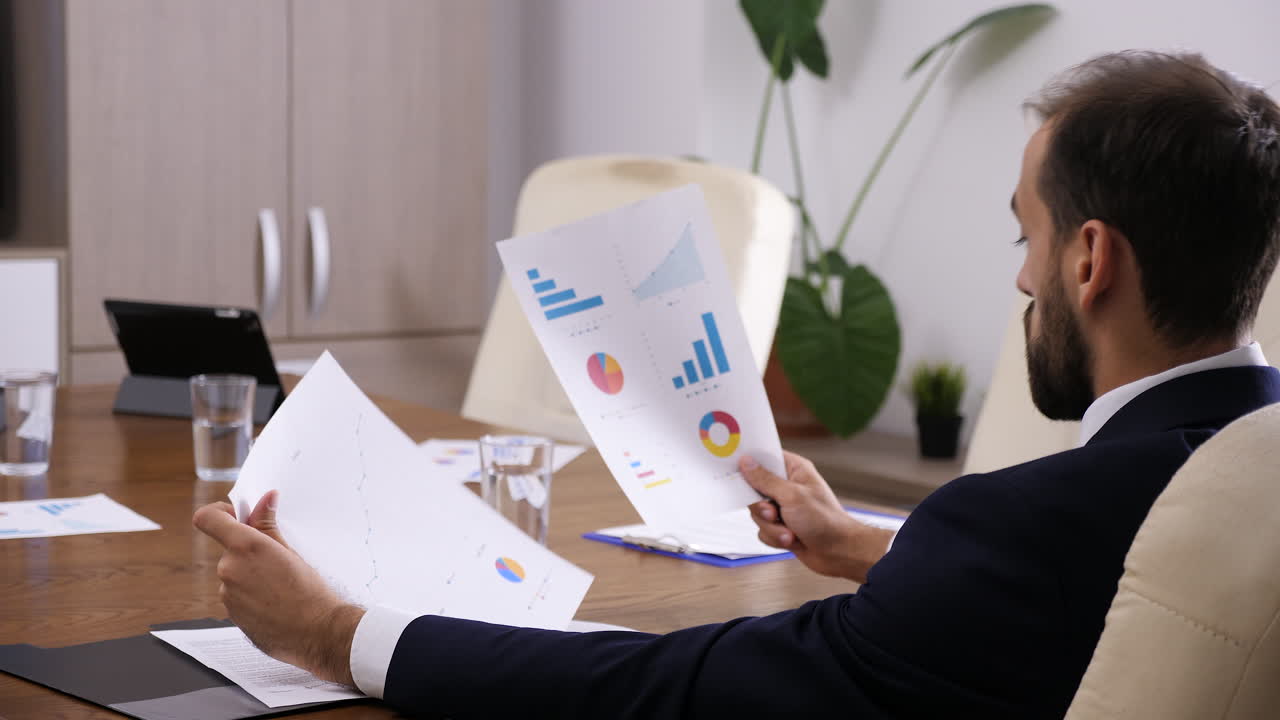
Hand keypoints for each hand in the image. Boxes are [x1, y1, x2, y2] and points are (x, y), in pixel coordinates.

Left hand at [192, 491, 363, 685]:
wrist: (317, 633)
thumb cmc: (310, 593)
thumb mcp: (291, 552)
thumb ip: (268, 525)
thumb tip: (264, 500)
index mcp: (245, 547)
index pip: (208, 519)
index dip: (220, 513)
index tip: (237, 516)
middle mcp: (229, 569)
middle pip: (229, 549)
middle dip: (248, 551)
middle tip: (277, 560)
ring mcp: (227, 594)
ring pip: (234, 574)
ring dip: (251, 575)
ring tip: (280, 587)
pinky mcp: (231, 615)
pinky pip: (237, 596)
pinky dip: (252, 595)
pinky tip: (275, 603)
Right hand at [741, 451, 893, 583]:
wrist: (839, 553)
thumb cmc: (825, 520)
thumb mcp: (792, 496)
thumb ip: (765, 480)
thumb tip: (746, 462)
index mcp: (794, 469)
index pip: (764, 458)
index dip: (749, 464)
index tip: (737, 471)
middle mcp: (787, 487)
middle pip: (755, 491)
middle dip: (762, 508)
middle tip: (773, 513)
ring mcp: (784, 508)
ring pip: (758, 514)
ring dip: (772, 527)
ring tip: (790, 532)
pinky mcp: (782, 526)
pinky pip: (763, 530)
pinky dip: (775, 537)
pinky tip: (792, 540)